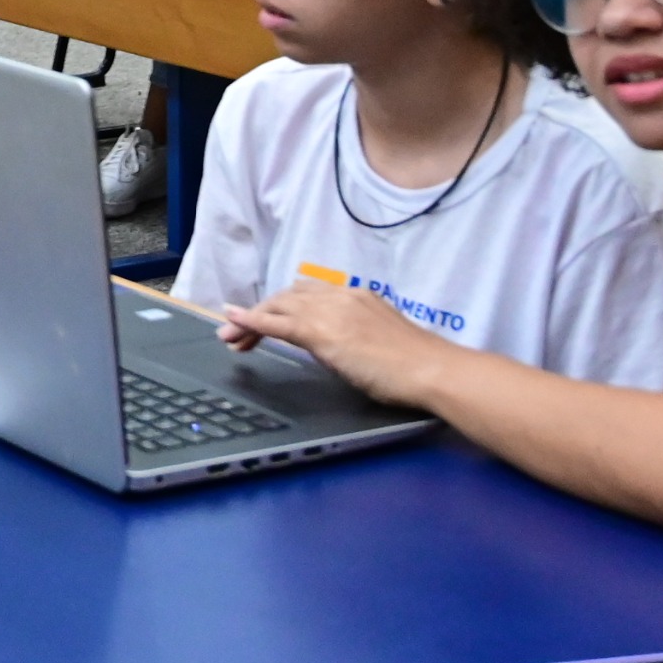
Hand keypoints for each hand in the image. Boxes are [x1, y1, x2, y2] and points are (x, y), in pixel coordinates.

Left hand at [203, 277, 454, 406]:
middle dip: (261, 312)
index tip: (266, 318)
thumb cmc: (416, 366)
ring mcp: (330, 311)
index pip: (308, 293)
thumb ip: (354, 336)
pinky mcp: (322, 331)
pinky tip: (234, 323)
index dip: (282, 304)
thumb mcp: (378, 341)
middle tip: (238, 332)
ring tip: (230, 336)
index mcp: (356, 296)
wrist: (431, 369)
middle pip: (287, 296)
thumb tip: (339, 347)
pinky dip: (251, 321)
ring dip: (250, 320)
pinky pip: (277, 322)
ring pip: (278, 306)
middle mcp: (340, 296)